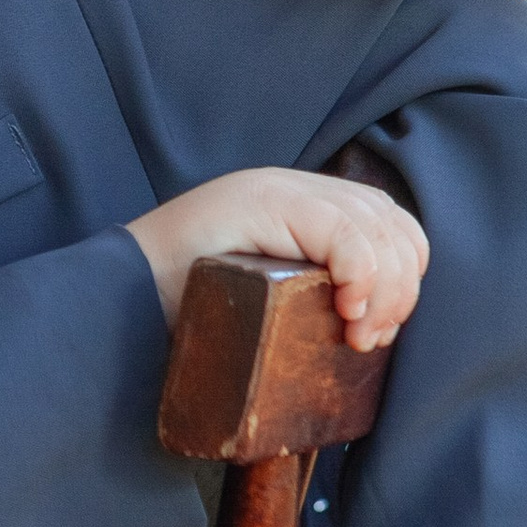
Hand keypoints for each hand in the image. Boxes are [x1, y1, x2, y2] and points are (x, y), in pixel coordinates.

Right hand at [123, 166, 426, 346]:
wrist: (123, 298)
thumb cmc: (190, 312)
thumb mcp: (271, 298)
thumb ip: (315, 292)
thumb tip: (376, 326)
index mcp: (306, 206)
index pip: (391, 226)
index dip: (403, 277)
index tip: (377, 329)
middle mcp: (299, 188)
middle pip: (393, 225)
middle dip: (400, 289)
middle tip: (370, 338)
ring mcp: (282, 189)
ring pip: (376, 227)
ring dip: (383, 289)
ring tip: (357, 332)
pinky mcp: (266, 201)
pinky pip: (344, 231)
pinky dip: (360, 272)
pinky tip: (346, 308)